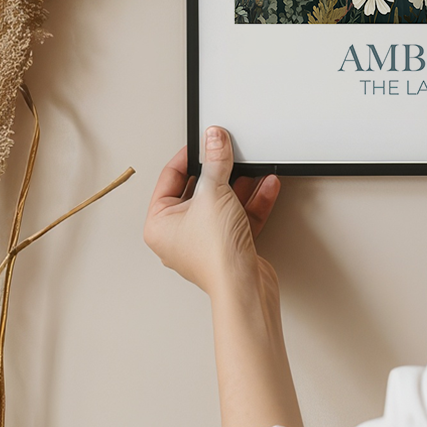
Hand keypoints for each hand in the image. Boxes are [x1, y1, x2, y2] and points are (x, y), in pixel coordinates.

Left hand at [144, 126, 280, 298]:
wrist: (243, 286)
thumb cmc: (215, 254)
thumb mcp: (214, 193)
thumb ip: (216, 161)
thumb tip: (213, 140)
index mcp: (160, 224)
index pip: (170, 179)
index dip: (189, 156)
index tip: (205, 141)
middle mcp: (179, 234)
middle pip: (200, 190)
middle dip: (220, 171)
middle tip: (229, 152)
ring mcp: (206, 241)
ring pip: (223, 202)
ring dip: (241, 184)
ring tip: (254, 167)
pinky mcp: (230, 246)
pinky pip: (240, 215)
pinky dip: (253, 200)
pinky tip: (267, 185)